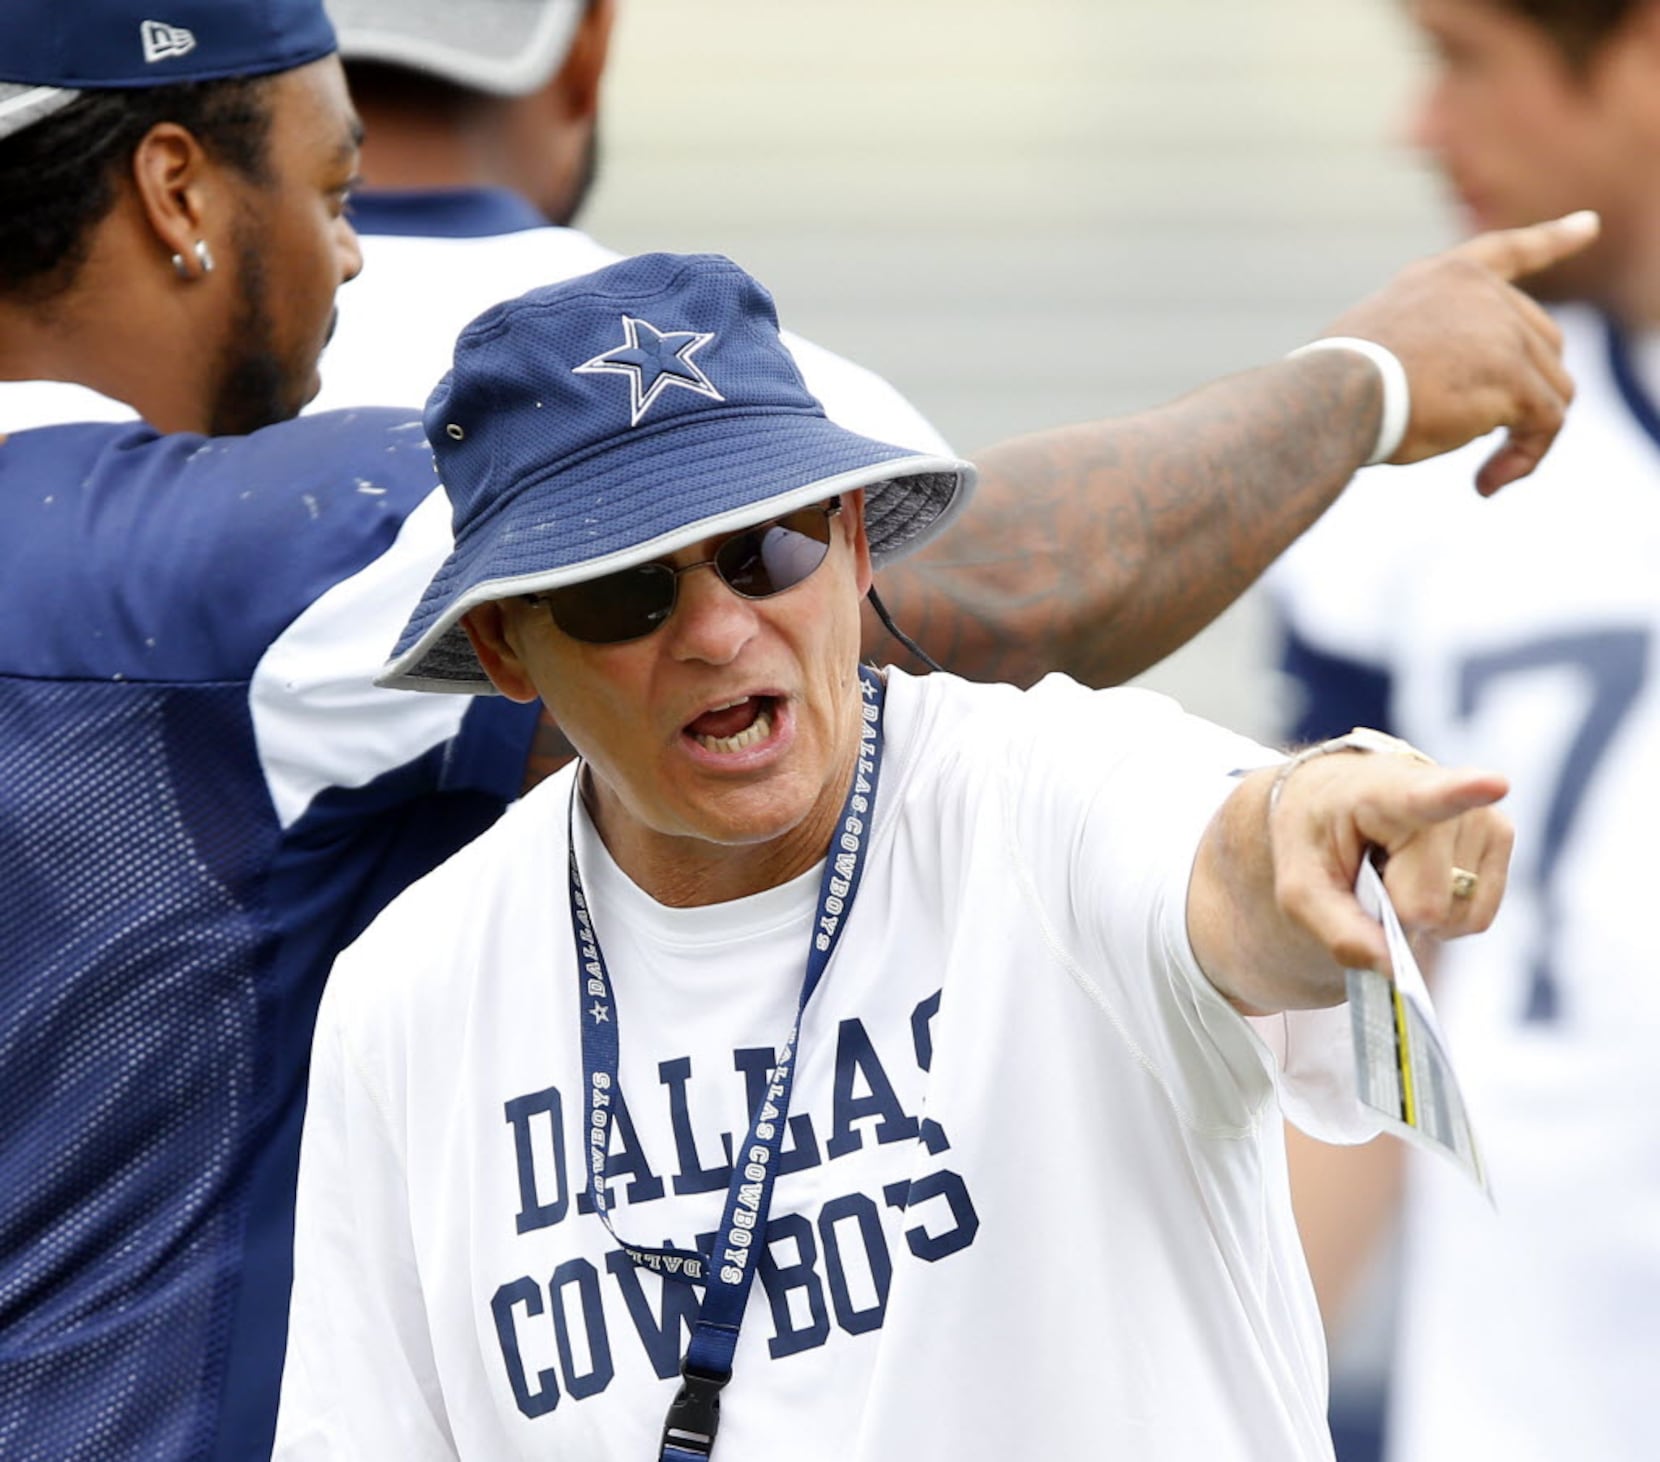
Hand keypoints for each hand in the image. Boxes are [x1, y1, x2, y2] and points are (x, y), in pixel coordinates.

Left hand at [1269, 752, 1513, 980]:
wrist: (1338, 802)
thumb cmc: (1317, 840)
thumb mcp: (1300, 889)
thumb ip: (1339, 931)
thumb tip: (1394, 967)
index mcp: (1384, 792)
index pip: (1430, 795)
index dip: (1465, 792)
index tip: (1494, 784)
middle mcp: (1446, 792)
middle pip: (1427, 905)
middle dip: (1395, 911)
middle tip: (1368, 876)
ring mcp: (1481, 814)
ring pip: (1458, 916)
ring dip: (1422, 913)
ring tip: (1395, 868)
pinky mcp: (1501, 835)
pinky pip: (1477, 917)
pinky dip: (1445, 916)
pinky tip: (1422, 876)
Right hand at [1320, 209, 1598, 495]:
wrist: (1333, 396)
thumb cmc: (1330, 389)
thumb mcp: (1375, 348)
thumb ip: (1425, 349)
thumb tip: (1458, 395)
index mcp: (1441, 280)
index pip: (1505, 252)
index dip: (1551, 240)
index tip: (1589, 225)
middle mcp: (1480, 293)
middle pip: (1541, 343)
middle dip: (1525, 397)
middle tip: (1489, 449)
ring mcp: (1502, 329)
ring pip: (1552, 387)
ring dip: (1525, 437)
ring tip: (1485, 474)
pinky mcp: (1513, 374)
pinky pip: (1547, 423)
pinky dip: (1525, 458)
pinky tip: (1485, 484)